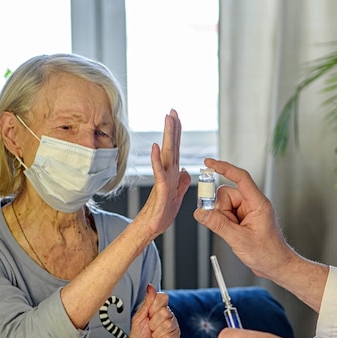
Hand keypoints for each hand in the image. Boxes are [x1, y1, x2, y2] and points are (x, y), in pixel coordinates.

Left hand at [128, 284, 180, 337]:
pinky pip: (168, 335)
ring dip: (156, 332)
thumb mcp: (139, 318)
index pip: (162, 297)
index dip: (153, 306)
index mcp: (160, 310)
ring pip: (167, 323)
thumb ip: (147, 302)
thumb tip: (150, 287)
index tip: (148, 315)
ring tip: (153, 336)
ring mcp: (173, 328)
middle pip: (164, 311)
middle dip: (153, 322)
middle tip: (149, 329)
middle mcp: (169, 318)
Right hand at [135, 109, 190, 238]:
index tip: (176, 117)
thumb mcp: (177, 196)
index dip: (177, 133)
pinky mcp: (160, 190)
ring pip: (166, 154)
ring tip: (167, 119)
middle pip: (171, 146)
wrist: (151, 228)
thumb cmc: (162, 214)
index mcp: (173, 173)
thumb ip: (181, 182)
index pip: (176, 149)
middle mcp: (167, 173)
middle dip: (172, 127)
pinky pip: (159, 172)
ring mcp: (163, 179)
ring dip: (167, 136)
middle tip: (172, 110)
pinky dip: (156, 159)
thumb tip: (185, 170)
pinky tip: (155, 147)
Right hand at [193, 158, 297, 278]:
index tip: (209, 163)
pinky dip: (224, 222)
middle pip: (225, 194)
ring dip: (222, 218)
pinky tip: (233, 234)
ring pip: (223, 205)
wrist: (276, 266)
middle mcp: (252, 204)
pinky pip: (225, 214)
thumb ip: (218, 225)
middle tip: (227, 226)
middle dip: (221, 210)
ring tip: (234, 234)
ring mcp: (247, 211)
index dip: (224, 168)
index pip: (240, 178)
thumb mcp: (239, 240)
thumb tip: (200, 213)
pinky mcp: (242, 218)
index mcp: (257, 203)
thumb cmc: (268, 254)